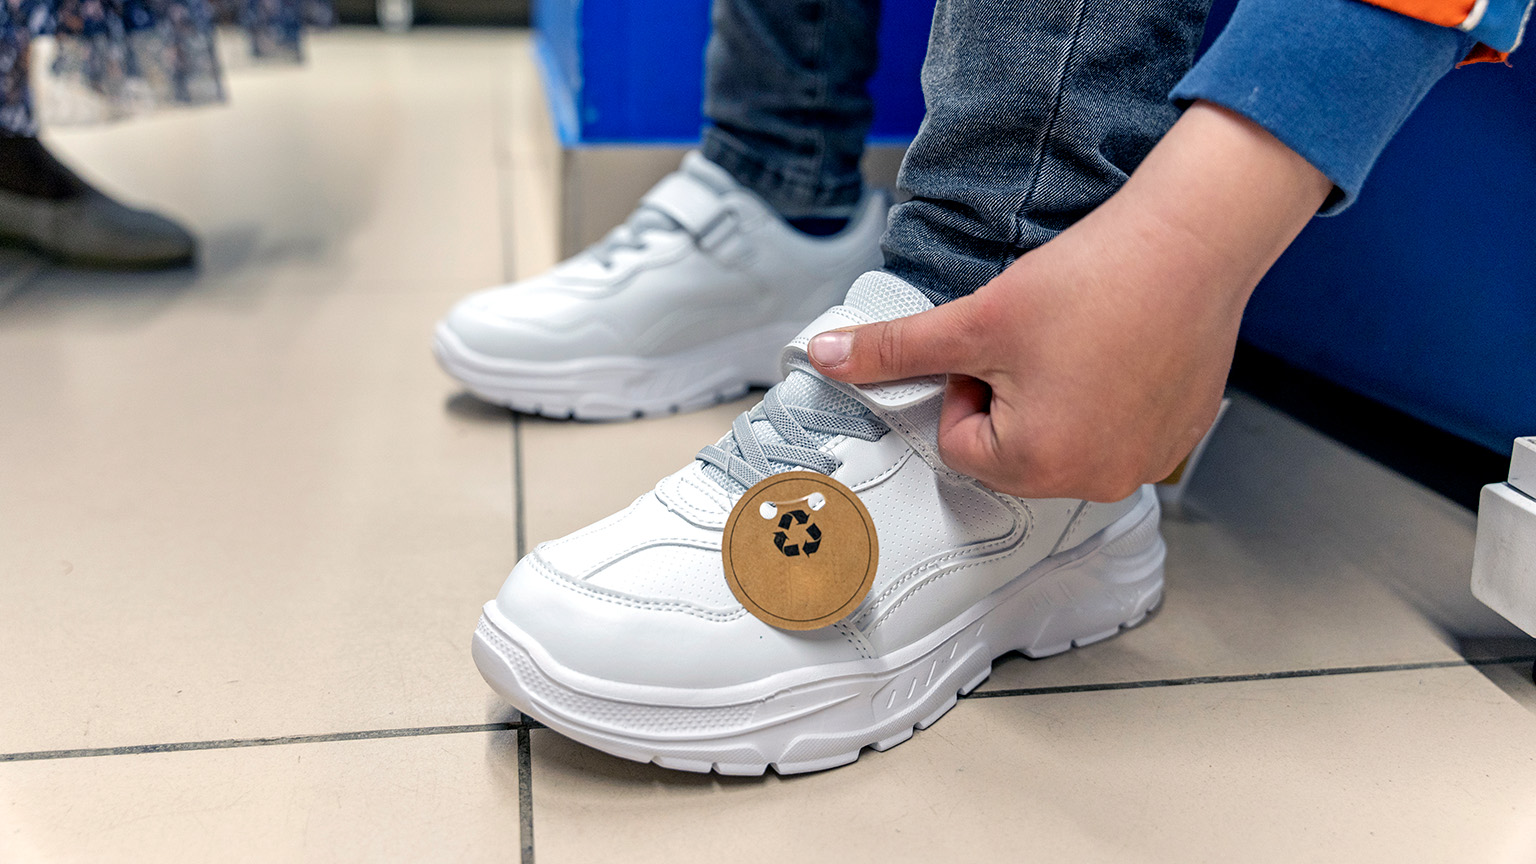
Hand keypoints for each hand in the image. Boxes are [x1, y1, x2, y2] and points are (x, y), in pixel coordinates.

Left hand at [810, 102, 1332, 500]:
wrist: (1191, 243)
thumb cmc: (1093, 282)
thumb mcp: (974, 319)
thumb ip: (893, 350)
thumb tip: (825, 358)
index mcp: (1038, 464)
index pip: (960, 442)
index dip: (967, 386)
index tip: (998, 345)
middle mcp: (1096, 480)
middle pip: (1010, 451)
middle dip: (1009, 397)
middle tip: (1039, 341)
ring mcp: (1142, 464)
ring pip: (1061, 440)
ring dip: (1055, 398)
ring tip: (1081, 342)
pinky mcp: (1176, 438)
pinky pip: (1114, 431)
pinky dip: (1105, 397)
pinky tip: (1118, 349)